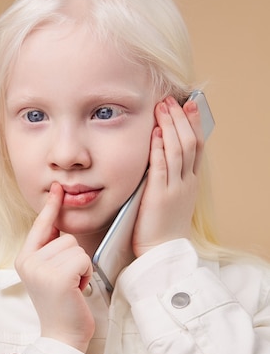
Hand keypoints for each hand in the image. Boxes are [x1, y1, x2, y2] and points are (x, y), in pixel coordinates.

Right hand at [15, 182, 93, 351]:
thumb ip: (49, 248)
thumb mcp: (48, 272)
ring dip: (81, 266)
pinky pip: (82, 259)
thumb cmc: (61, 303)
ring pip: (75, 247)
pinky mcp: (57, 276)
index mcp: (24, 258)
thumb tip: (58, 223)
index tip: (57, 188)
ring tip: (72, 285)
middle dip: (74, 258)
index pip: (40, 225)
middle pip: (65, 237)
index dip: (51, 206)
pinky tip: (77, 289)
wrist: (62, 334)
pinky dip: (86, 274)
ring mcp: (40, 268)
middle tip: (67, 281)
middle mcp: (28, 261)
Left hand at [132, 96, 205, 256]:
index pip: (196, 147)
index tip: (189, 105)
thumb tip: (156, 156)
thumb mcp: (170, 199)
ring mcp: (174, 189)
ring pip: (178, 150)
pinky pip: (161, 167)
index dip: (193, 124)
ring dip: (170, 126)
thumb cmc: (161, 228)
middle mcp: (186, 183)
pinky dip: (160, 148)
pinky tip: (157, 133)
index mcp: (190, 183)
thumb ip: (166, 178)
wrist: (162, 253)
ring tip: (163, 108)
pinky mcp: (159, 196)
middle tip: (173, 100)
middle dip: (181, 119)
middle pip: (190, 143)